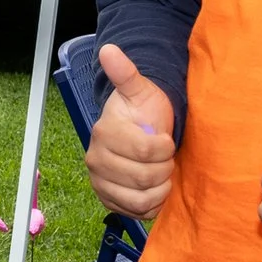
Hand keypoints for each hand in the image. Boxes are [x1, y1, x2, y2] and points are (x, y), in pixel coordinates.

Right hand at [85, 43, 177, 218]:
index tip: (165, 139)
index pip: (146, 151)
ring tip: (161, 174)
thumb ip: (126, 73)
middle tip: (164, 158)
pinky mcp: (108, 200)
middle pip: (144, 177)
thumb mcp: (141, 90)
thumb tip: (109, 49)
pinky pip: (136, 212)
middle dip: (163, 168)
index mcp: (104, 133)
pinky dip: (152, 203)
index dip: (164, 148)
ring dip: (160, 188)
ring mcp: (100, 182)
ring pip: (140, 199)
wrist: (141, 133)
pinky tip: (154, 188)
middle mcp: (96, 159)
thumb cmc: (145, 112)